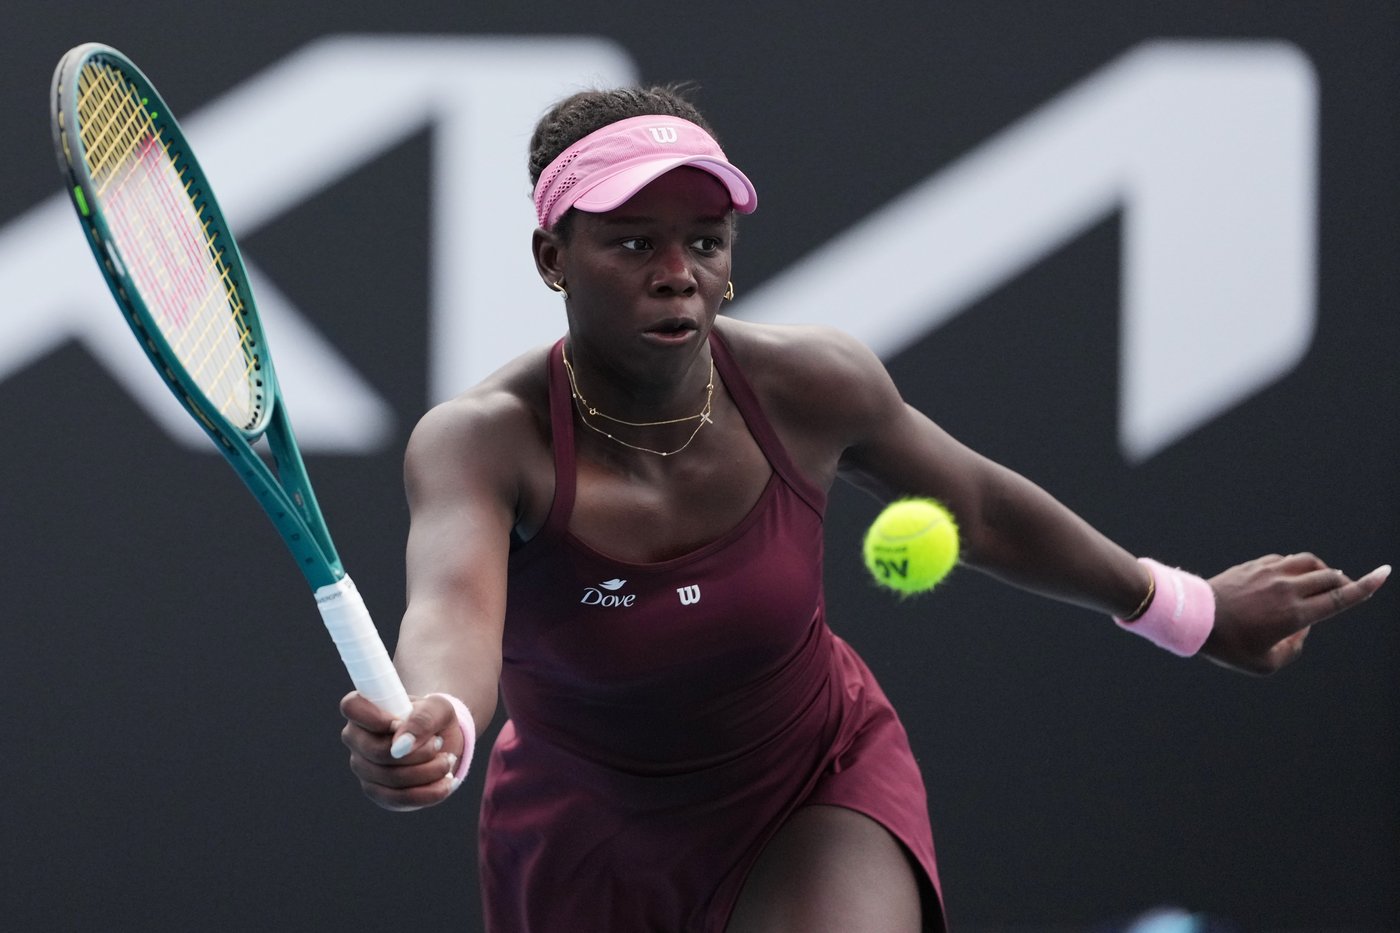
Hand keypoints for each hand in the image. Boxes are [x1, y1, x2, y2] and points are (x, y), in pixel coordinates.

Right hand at [339, 691, 464, 810]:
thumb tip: (400, 745)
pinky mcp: (379, 793)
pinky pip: (399, 799)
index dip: (376, 717)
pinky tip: (446, 782)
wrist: (443, 743)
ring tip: (447, 760)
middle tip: (439, 743)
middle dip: (417, 751)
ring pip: (391, 778)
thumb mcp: (438, 708)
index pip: (351, 706)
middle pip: (376, 751)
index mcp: (364, 710)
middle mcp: (357, 740)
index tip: (402, 722)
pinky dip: (429, 792)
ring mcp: (364, 769)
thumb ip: (423, 718)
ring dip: (428, 771)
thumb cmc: (434, 719)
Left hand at [1201, 553, 1388, 674]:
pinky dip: (1297, 566)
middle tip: (1344, 589)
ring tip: (1321, 582)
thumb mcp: (1265, 664)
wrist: (1192, 617)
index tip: (1385, 573)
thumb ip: (1292, 650)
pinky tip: (1291, 578)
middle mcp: (1287, 589)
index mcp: (1295, 614)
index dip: (1367, 586)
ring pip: (1310, 561)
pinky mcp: (1255, 565)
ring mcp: (1270, 573)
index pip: (1340, 598)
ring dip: (1323, 570)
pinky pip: (1286, 559)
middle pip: (1330, 577)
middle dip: (1345, 582)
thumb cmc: (1228, 646)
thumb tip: (1302, 630)